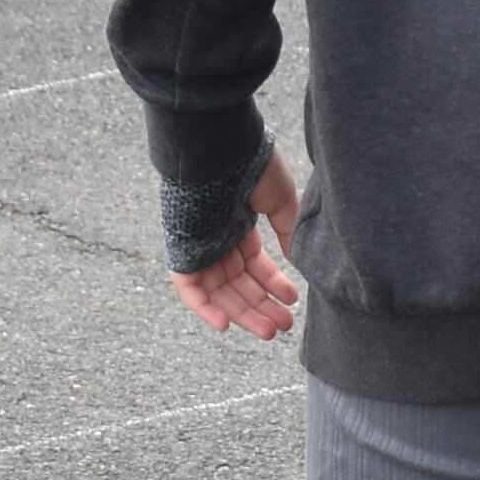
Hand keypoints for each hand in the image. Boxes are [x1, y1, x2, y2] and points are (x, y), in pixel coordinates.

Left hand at [172, 155, 303, 338]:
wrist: (221, 149)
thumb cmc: (252, 167)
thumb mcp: (280, 201)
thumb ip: (287, 232)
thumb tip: (297, 259)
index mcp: (237, 224)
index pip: (254, 265)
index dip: (273, 284)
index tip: (293, 299)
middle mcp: (217, 238)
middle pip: (238, 283)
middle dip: (261, 306)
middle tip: (283, 326)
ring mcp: (199, 246)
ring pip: (218, 291)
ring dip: (242, 312)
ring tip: (269, 331)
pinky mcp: (182, 250)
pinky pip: (189, 288)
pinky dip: (205, 308)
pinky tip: (227, 324)